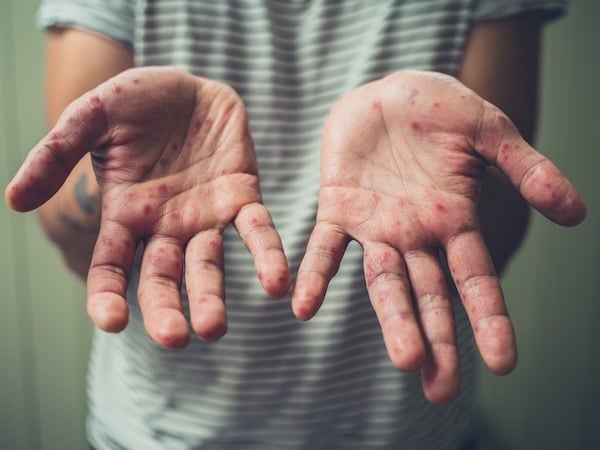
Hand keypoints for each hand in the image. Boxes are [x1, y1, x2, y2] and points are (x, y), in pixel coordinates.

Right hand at [6, 67, 289, 346]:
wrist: (190, 85)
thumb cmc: (136, 101)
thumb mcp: (91, 116)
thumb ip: (57, 153)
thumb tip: (14, 200)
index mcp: (125, 214)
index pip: (111, 266)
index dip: (108, 295)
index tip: (111, 322)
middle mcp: (165, 225)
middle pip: (163, 278)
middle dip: (167, 310)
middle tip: (176, 340)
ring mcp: (205, 216)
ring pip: (208, 265)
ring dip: (212, 297)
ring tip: (215, 328)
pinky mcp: (242, 197)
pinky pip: (257, 231)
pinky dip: (266, 255)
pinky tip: (277, 282)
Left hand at [292, 70, 585, 402]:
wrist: (386, 91)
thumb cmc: (440, 109)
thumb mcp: (489, 131)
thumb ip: (526, 169)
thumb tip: (576, 215)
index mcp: (454, 221)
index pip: (475, 279)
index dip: (488, 319)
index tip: (502, 363)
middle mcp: (415, 234)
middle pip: (428, 296)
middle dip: (436, 340)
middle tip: (438, 391)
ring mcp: (375, 225)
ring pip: (382, 282)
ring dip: (391, 319)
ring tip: (403, 359)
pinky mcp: (337, 208)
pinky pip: (324, 248)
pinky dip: (315, 276)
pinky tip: (303, 306)